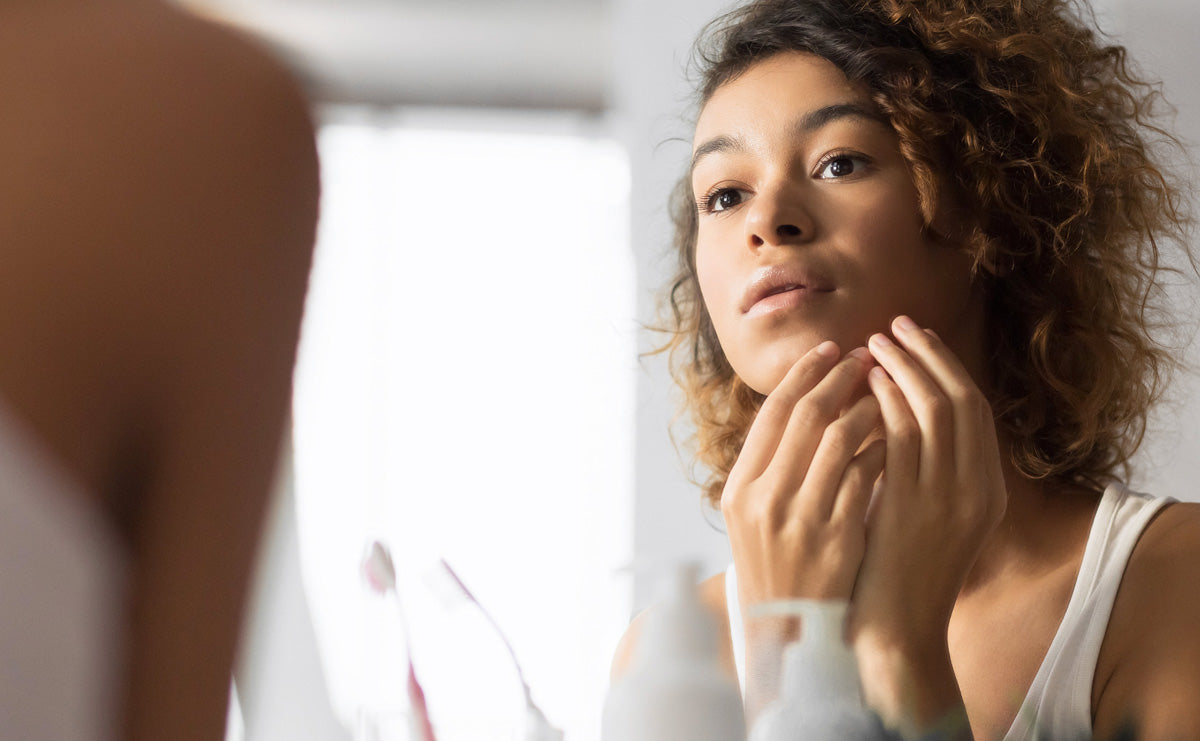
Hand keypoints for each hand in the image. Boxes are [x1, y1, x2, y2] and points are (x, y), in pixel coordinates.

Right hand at [722, 341, 886, 607]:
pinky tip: (898, 436)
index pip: (772, 413)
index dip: (804, 375)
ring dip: (867, 407)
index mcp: (740, 489)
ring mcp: (800, 520)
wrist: (790, 632)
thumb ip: (770, 466)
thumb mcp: (753, 517)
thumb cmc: (776, 567)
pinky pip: (866, 477)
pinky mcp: (838, 539)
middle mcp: (764, 500)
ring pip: (839, 440)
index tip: (831, 350)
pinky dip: (882, 449)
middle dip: (839, 378)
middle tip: (867, 355)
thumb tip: (803, 403)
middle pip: (805, 417)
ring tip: (886, 390)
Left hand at [849, 315, 1006, 733]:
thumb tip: (893, 412)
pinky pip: (904, 438)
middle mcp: (977, 489)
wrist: (894, 629)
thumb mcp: (923, 515)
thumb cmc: (898, 572)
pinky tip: (864, 385)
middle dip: (927, 356)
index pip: (974, 409)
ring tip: (872, 345)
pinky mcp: (915, 508)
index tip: (917, 338)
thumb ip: (921, 468)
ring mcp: (950, 499)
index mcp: (987, 490)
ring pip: (934, 411)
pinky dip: (887, 403)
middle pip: (961, 399)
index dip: (945, 367)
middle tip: (893, 326)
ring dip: (903, 370)